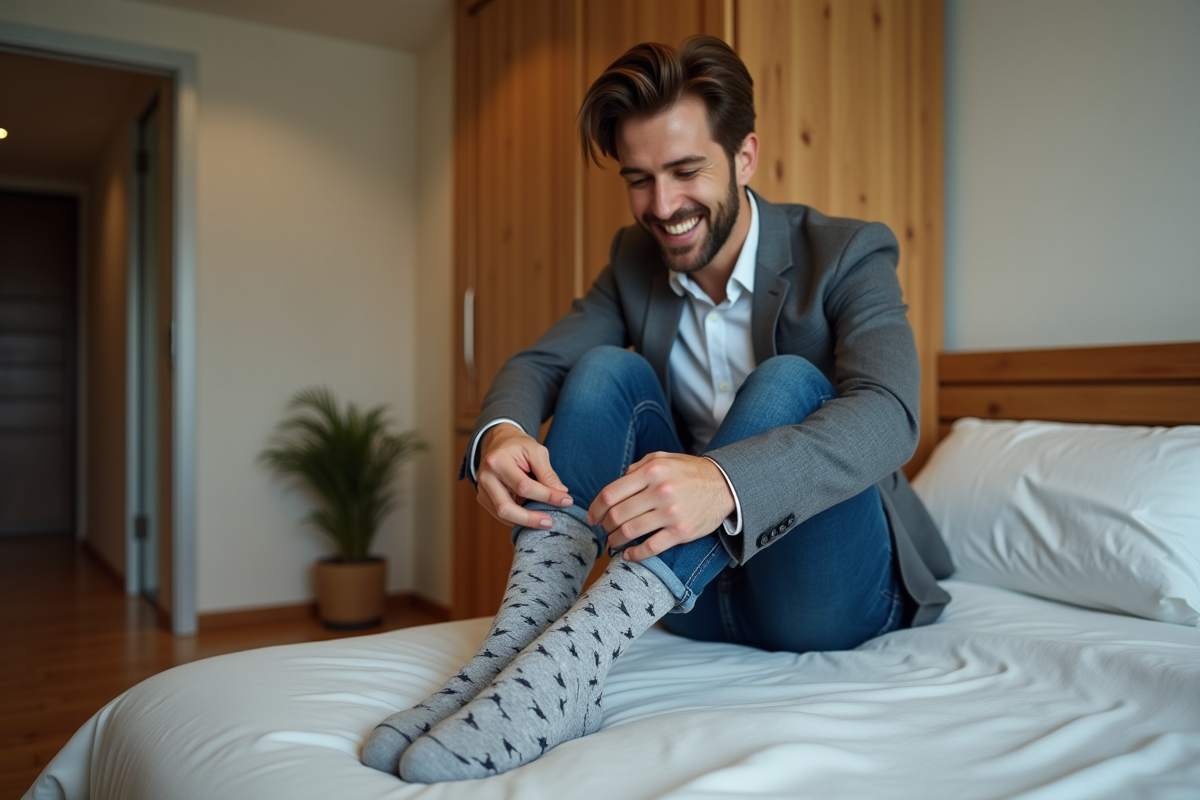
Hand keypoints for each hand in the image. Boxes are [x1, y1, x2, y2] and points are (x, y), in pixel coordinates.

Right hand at [476, 424, 573, 528]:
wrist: (498, 443)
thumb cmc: (519, 446)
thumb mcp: (536, 452)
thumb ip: (548, 474)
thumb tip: (562, 494)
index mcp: (498, 461)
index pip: (524, 486)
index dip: (547, 496)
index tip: (567, 501)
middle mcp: (485, 478)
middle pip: (506, 508)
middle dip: (530, 519)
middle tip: (550, 522)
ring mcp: (482, 490)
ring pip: (502, 516)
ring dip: (525, 521)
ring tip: (544, 520)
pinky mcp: (483, 499)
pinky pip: (501, 516)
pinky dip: (518, 519)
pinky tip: (532, 516)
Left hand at [587, 452, 733, 561]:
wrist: (724, 485)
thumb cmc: (689, 472)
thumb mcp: (662, 459)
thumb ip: (636, 468)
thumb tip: (616, 485)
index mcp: (651, 471)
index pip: (611, 493)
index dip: (596, 508)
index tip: (592, 517)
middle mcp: (659, 491)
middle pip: (617, 515)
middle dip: (604, 526)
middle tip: (603, 530)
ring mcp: (671, 513)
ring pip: (630, 532)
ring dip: (615, 541)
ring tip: (613, 542)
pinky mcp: (681, 532)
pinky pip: (650, 548)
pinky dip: (634, 554)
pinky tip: (629, 555)